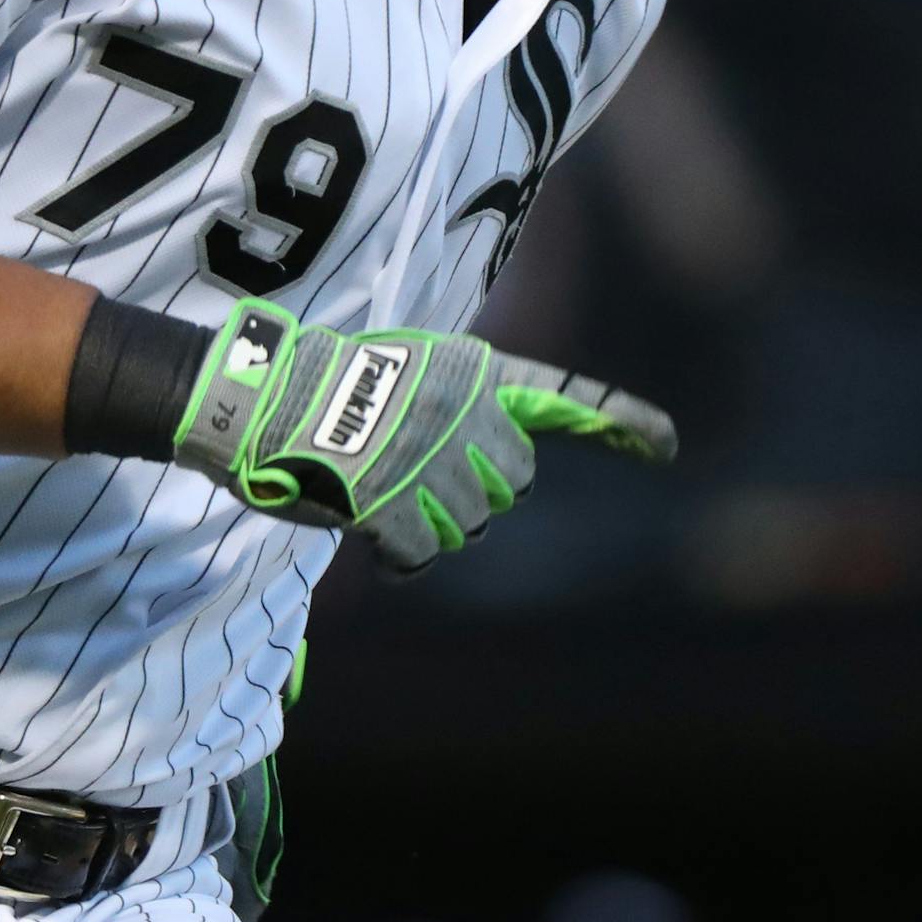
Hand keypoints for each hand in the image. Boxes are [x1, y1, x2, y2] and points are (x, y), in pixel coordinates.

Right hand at [173, 298, 676, 573]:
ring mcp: (430, 458)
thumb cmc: (319, 383)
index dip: (618, 421)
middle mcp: (460, 410)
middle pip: (513, 479)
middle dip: (478, 488)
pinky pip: (421, 553)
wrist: (254, 395)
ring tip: (382, 491)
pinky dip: (399, 553)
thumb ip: (456, 404)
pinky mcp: (394, 503)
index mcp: (467, 369)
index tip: (666, 443)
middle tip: (422, 476)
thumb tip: (494, 465)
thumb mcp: (403, 368)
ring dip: (431, 522)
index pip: (560, 393)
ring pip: (468, 522)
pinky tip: (368, 527)